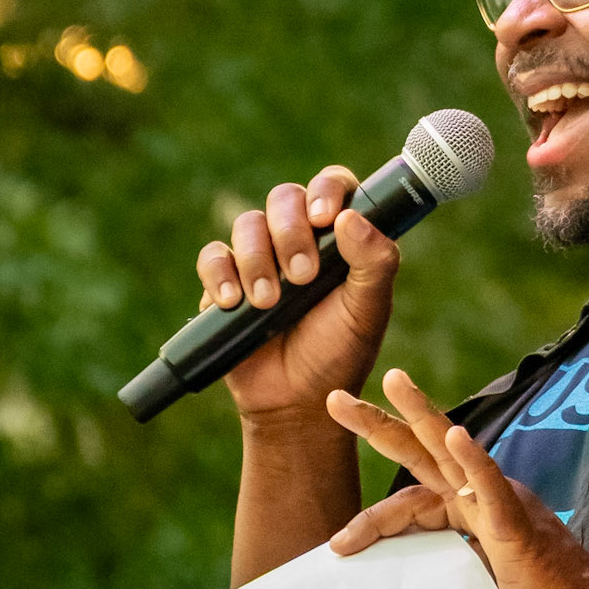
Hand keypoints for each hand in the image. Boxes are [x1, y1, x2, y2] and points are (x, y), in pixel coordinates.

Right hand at [195, 166, 399, 425]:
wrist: (296, 402)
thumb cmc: (339, 352)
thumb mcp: (368, 311)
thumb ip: (375, 263)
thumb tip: (351, 218)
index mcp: (339, 237)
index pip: (333, 186)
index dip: (326, 190)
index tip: (326, 218)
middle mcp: (299, 239)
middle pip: (284, 198)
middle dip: (290, 232)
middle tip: (302, 276)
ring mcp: (260, 257)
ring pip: (248, 224)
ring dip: (257, 258)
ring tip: (269, 301)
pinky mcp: (225, 281)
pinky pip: (213, 256)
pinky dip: (220, 274)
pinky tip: (232, 302)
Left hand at [326, 368, 588, 588]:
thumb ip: (440, 573)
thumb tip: (390, 588)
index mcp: (471, 512)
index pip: (412, 499)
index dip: (372, 519)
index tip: (337, 546)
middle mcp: (484, 498)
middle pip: (425, 452)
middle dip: (381, 422)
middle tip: (334, 398)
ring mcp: (503, 506)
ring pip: (456, 452)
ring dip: (423, 415)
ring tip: (393, 381)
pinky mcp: (519, 526)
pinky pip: (494, 489)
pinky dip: (474, 461)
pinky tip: (455, 435)